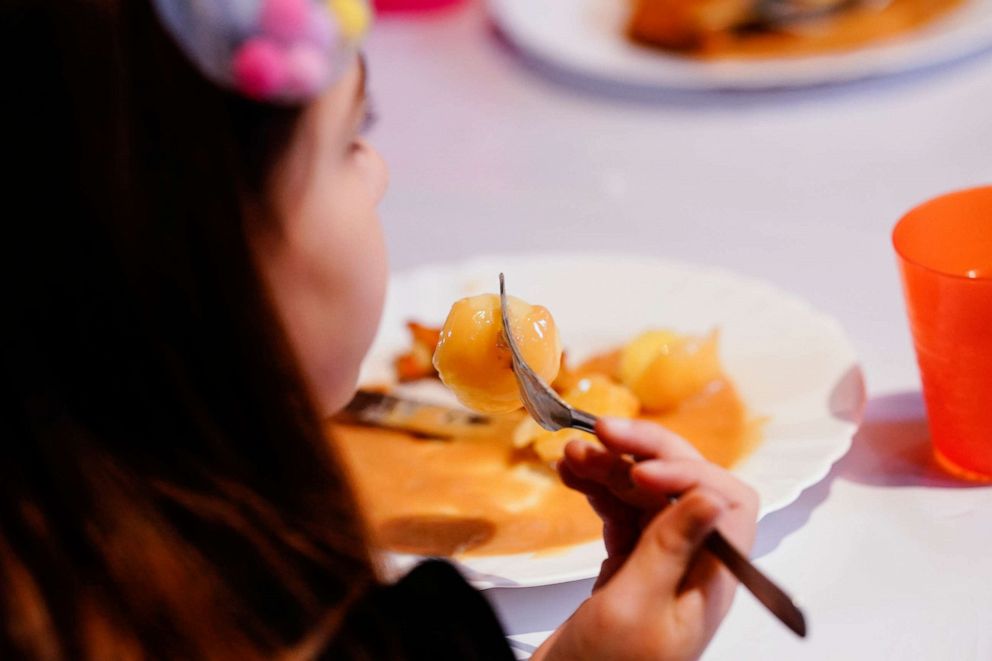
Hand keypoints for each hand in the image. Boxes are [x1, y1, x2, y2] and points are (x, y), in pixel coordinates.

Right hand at [533, 418, 758, 660]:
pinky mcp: (630, 564)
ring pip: (645, 494)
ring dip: (610, 466)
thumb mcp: (635, 610)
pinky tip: (572, 476)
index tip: (639, 469)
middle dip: (642, 453)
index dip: (687, 473)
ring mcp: (660, 562)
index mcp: (710, 580)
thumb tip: (710, 496)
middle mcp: (693, 564)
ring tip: (570, 454)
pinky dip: (597, 488)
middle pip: (683, 487)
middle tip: (598, 431)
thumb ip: (670, 550)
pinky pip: (621, 510)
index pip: (725, 501)